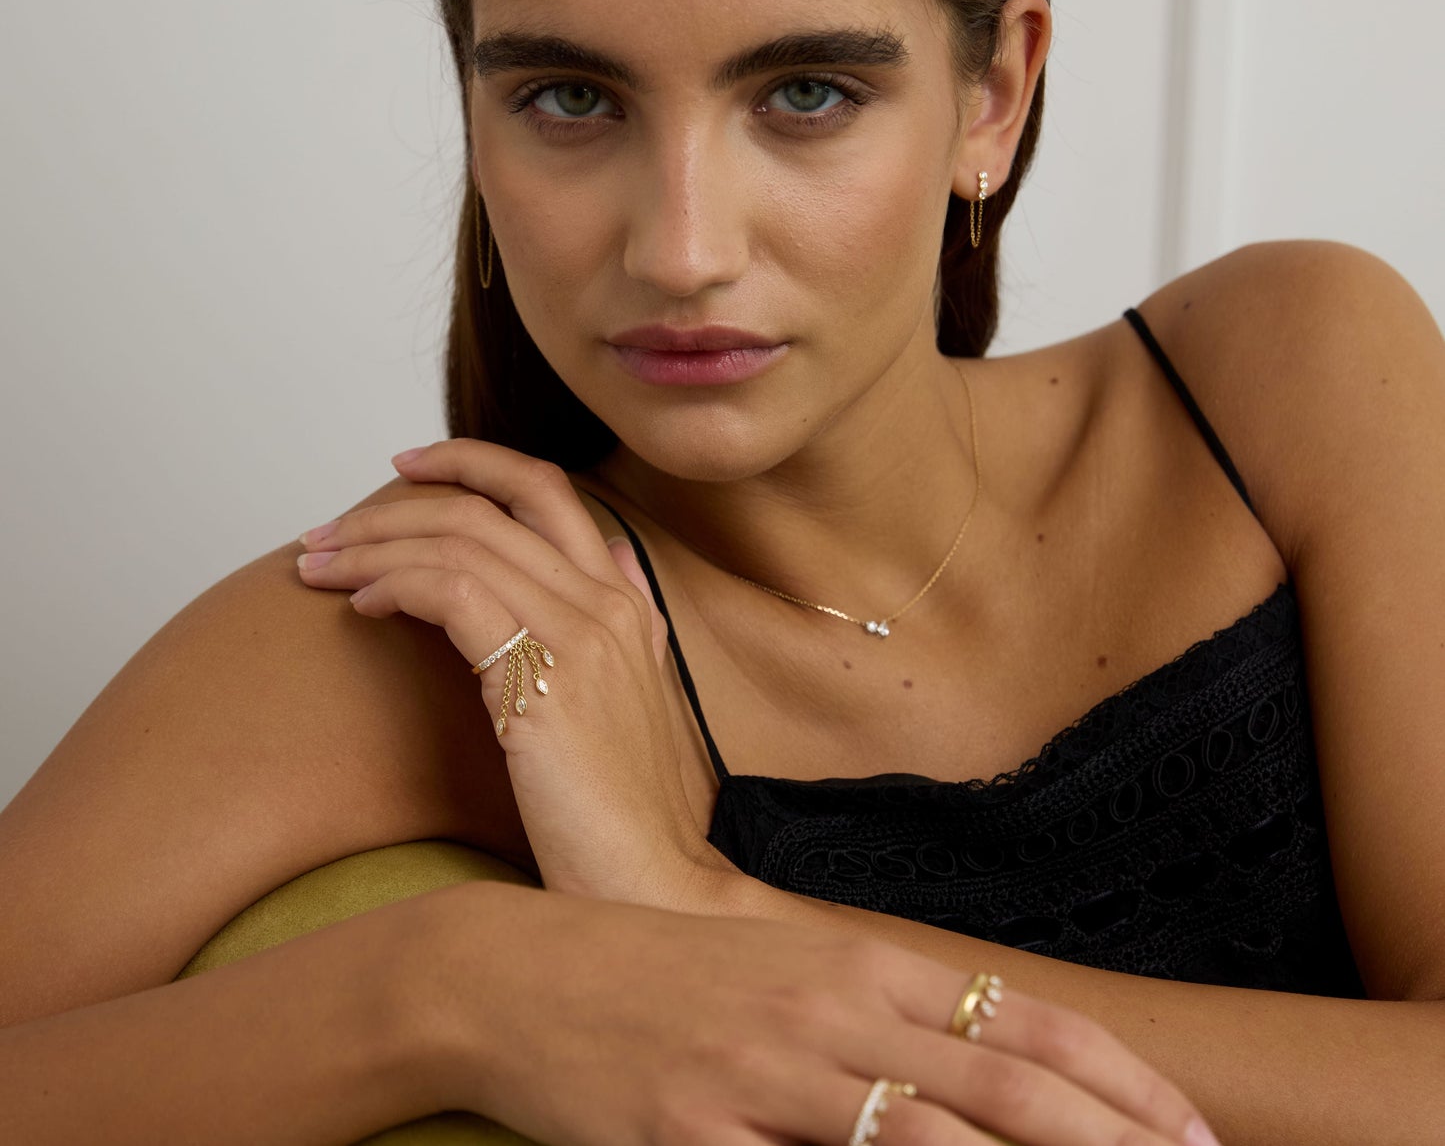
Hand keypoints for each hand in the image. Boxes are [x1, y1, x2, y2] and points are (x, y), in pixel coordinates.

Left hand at [295, 438, 718, 905]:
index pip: (545, 490)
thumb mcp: (643, 703)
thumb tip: (614, 559)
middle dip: (396, 506)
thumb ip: (630, 623)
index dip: (472, 463)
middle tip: (329, 531)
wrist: (659, 888)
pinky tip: (362, 610)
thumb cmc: (629, 815)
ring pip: (461, 540)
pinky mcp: (542, 679)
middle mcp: (608, 603)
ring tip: (318, 568)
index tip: (407, 471)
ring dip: (375, 545)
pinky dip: (395, 585)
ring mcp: (583, 635)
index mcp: (627, 604)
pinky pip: (452, 591)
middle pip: (489, 507)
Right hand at [433, 885, 1218, 1145]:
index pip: (1011, 1018)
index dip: (1112, 1075)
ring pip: (922, 1139)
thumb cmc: (655, 974)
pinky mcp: (692, 1136)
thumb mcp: (774, 968)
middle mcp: (821, 1010)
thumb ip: (867, 1009)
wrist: (519, 973)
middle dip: (1107, 1140)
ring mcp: (758, 1075)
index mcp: (848, 962)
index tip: (1188, 1124)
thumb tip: (969, 1055)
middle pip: (994, 1086)